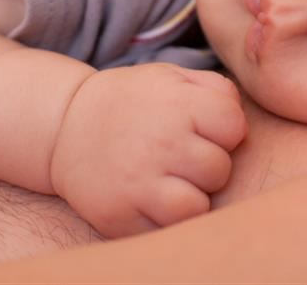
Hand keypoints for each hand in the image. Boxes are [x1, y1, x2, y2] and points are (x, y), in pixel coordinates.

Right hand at [48, 63, 246, 237]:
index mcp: (176, 104)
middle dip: (207, 164)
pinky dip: (166, 219)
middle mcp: (160, 143)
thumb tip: (239, 117)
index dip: (224, 129)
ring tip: (171, 180)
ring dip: (191, 196)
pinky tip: (153, 199)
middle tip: (181, 156)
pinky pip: (167, 229)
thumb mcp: (171, 77)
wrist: (66, 127)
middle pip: (219, 169)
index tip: (202, 129)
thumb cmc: (132, 102)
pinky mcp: (120, 216)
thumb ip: (214, 88)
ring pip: (198, 206)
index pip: (233, 126)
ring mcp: (138, 183)